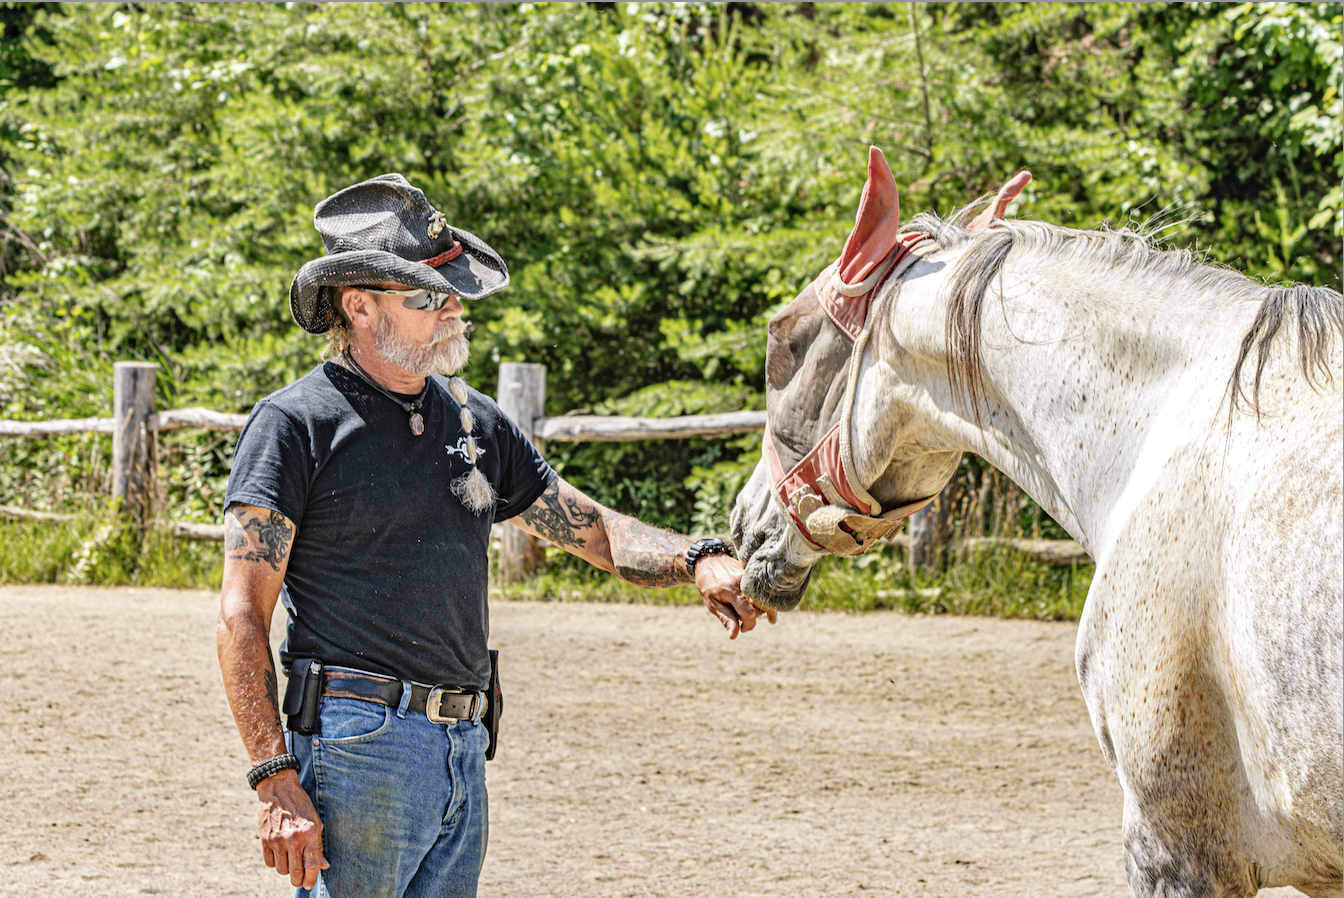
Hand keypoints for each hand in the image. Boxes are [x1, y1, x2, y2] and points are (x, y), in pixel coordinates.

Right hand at [256, 769, 328, 888]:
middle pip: (295, 873)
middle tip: (299, 881)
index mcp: (310, 833)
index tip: (309, 885)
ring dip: (286, 870)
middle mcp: (294, 838)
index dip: (311, 879)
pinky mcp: (265, 839)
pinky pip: (269, 863)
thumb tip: (324, 866)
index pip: (312, 865)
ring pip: (281, 870)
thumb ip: (319, 846)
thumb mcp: (316, 822)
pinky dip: (274, 863)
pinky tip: (279, 854)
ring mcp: (278, 839)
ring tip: (290, 861)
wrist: (279, 789)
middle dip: (298, 881)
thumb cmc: (301, 806)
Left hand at [694, 553, 775, 638]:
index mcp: (731, 589)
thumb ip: (726, 618)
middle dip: (752, 617)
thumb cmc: (707, 583)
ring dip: (757, 609)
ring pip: (762, 599)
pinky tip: (765, 610)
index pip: (749, 613)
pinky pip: (762, 591)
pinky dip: (761, 602)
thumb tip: (734, 635)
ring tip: (745, 610)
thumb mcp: (712, 603)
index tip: (742, 629)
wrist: (708, 560)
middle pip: (759, 607)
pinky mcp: (753, 574)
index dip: (748, 624)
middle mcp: (743, 581)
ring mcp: (750, 576)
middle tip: (740, 619)